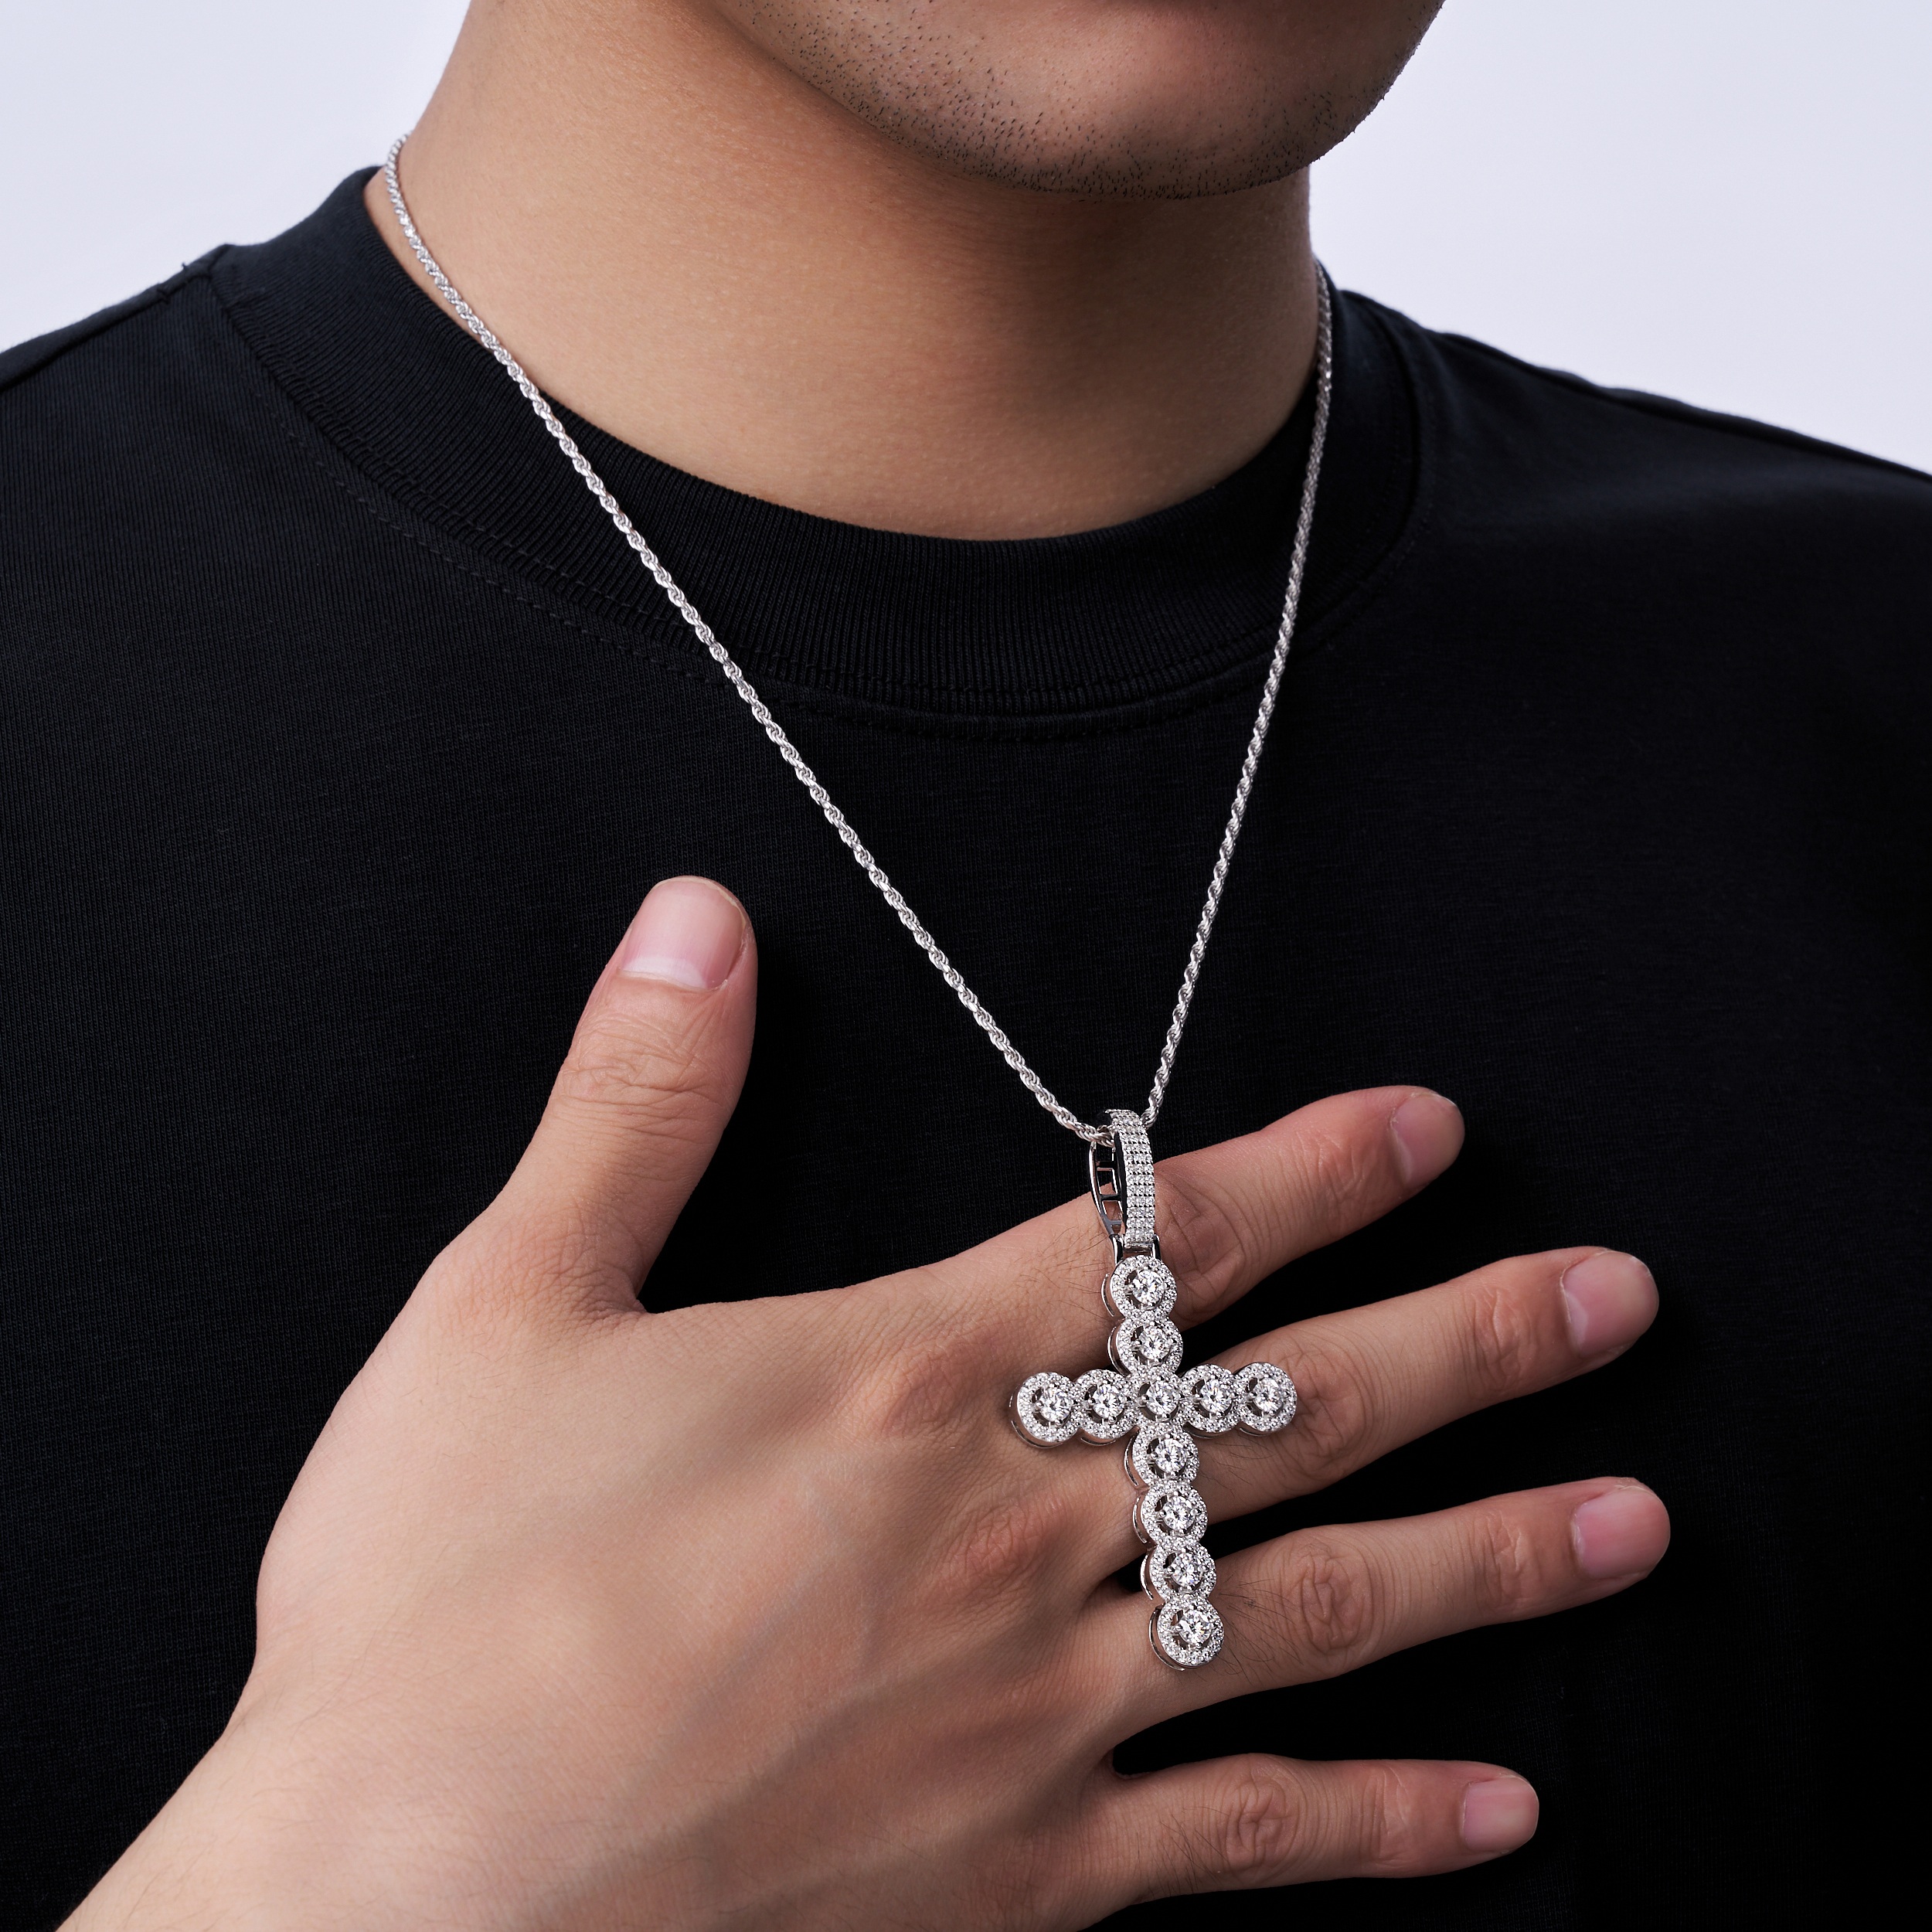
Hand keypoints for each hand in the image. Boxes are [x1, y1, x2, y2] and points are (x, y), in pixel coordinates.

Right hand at [70, 876, 1666, 1930]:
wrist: (399, 1906)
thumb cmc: (440, 1607)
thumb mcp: (507, 1307)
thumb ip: (634, 1107)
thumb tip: (697, 923)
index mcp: (906, 1382)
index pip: (1162, 1245)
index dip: (1310, 1172)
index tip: (1429, 1129)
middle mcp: (1014, 1534)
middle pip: (1299, 1413)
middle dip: (1474, 1340)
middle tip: (1621, 1299)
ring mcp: (1041, 1716)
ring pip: (1324, 1612)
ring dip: (1494, 1556)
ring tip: (1635, 1518)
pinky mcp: (1023, 1883)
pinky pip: (1247, 1849)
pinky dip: (1383, 1827)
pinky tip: (1499, 1812)